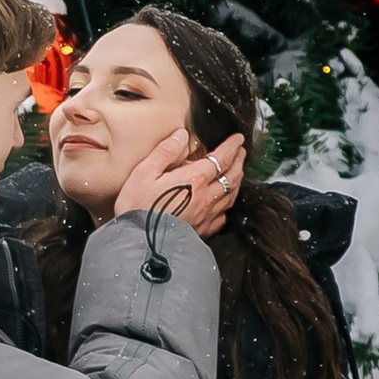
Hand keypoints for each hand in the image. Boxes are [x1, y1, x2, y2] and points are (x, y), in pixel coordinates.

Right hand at [112, 125, 244, 235]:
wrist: (139, 242)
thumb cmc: (138, 208)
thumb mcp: (144, 172)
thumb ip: (165, 152)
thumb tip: (181, 135)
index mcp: (194, 179)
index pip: (221, 158)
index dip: (232, 146)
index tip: (238, 139)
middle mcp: (206, 197)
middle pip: (232, 176)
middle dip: (239, 161)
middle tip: (241, 151)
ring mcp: (207, 215)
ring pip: (231, 195)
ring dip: (237, 180)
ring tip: (236, 172)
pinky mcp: (203, 230)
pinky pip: (223, 215)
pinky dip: (227, 204)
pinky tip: (224, 203)